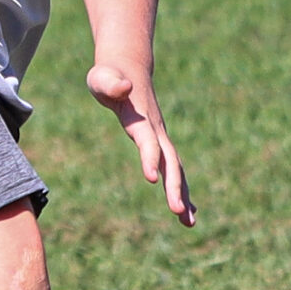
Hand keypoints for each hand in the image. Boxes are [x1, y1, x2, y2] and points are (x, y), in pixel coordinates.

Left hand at [87, 60, 194, 226]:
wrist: (128, 66)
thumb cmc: (108, 75)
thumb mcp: (102, 77)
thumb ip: (110, 84)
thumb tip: (124, 87)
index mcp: (140, 119)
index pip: (148, 141)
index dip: (150, 158)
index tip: (152, 180)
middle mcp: (156, 131)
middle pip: (170, 162)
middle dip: (175, 187)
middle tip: (178, 212)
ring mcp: (161, 138)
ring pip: (176, 169)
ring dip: (183, 195)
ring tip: (189, 223)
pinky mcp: (160, 143)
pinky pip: (173, 170)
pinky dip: (181, 191)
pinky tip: (186, 213)